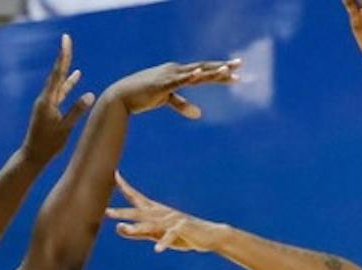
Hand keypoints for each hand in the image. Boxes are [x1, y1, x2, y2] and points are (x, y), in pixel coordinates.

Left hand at [21, 34, 95, 164]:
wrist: (33, 154)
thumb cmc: (49, 143)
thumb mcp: (66, 127)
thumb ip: (78, 110)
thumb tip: (91, 95)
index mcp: (48, 100)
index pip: (58, 74)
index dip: (63, 56)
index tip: (66, 41)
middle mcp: (45, 98)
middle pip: (57, 74)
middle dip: (64, 58)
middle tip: (67, 41)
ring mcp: (46, 103)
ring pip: (59, 84)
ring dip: (68, 73)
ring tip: (77, 63)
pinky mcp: (48, 109)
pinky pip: (60, 93)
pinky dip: (67, 85)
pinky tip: (75, 79)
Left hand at [106, 174, 226, 252]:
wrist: (209, 236)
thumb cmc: (182, 235)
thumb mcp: (156, 235)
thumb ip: (138, 233)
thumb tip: (118, 228)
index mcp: (155, 212)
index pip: (137, 198)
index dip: (126, 187)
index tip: (115, 175)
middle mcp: (162, 213)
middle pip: (140, 211)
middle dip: (124, 212)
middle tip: (108, 212)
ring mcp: (173, 220)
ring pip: (152, 223)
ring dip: (139, 227)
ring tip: (126, 229)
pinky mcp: (183, 228)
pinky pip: (171, 235)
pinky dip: (164, 242)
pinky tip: (157, 249)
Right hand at [110, 59, 240, 118]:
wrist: (121, 97)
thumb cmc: (142, 96)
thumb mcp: (165, 100)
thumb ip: (182, 105)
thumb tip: (199, 114)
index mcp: (178, 73)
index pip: (204, 72)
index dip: (220, 72)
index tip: (237, 72)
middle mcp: (176, 70)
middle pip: (204, 68)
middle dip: (222, 67)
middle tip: (240, 64)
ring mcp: (170, 75)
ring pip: (195, 73)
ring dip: (211, 71)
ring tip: (228, 70)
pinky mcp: (162, 84)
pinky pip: (180, 80)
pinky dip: (191, 76)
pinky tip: (201, 73)